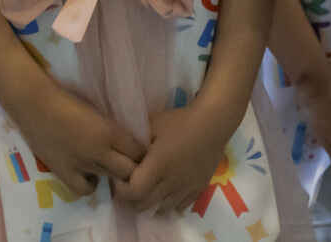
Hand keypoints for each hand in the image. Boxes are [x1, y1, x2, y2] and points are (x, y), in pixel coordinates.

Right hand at [9, 84, 143, 197]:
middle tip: (126, 163)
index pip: (139, 152)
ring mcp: (81, 164)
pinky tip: (88, 175)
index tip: (137, 151)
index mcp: (109, 131)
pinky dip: (90, 184)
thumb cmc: (65, 98)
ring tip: (108, 166)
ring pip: (110, 179)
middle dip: (132, 168)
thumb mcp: (97, 111)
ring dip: (113, 174)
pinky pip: (85, 189)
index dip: (140, 153)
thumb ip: (112, 128)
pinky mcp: (64, 172)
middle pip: (129, 170)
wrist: (33, 102)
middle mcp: (99, 150)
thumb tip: (128, 141)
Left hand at [119, 103, 234, 215]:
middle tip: (127, 185)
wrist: (212, 123)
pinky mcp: (198, 189)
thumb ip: (134, 141)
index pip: (133, 192)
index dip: (121, 189)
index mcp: (157, 166)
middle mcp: (171, 182)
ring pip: (162, 209)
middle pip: (145, 205)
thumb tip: (118, 149)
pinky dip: (168, 203)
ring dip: (150, 203)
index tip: (118, 177)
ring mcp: (186, 188)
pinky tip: (164, 192)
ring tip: (146, 189)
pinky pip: (180, 206)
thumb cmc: (179, 121)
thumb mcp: (151, 124)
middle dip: (131, 199)